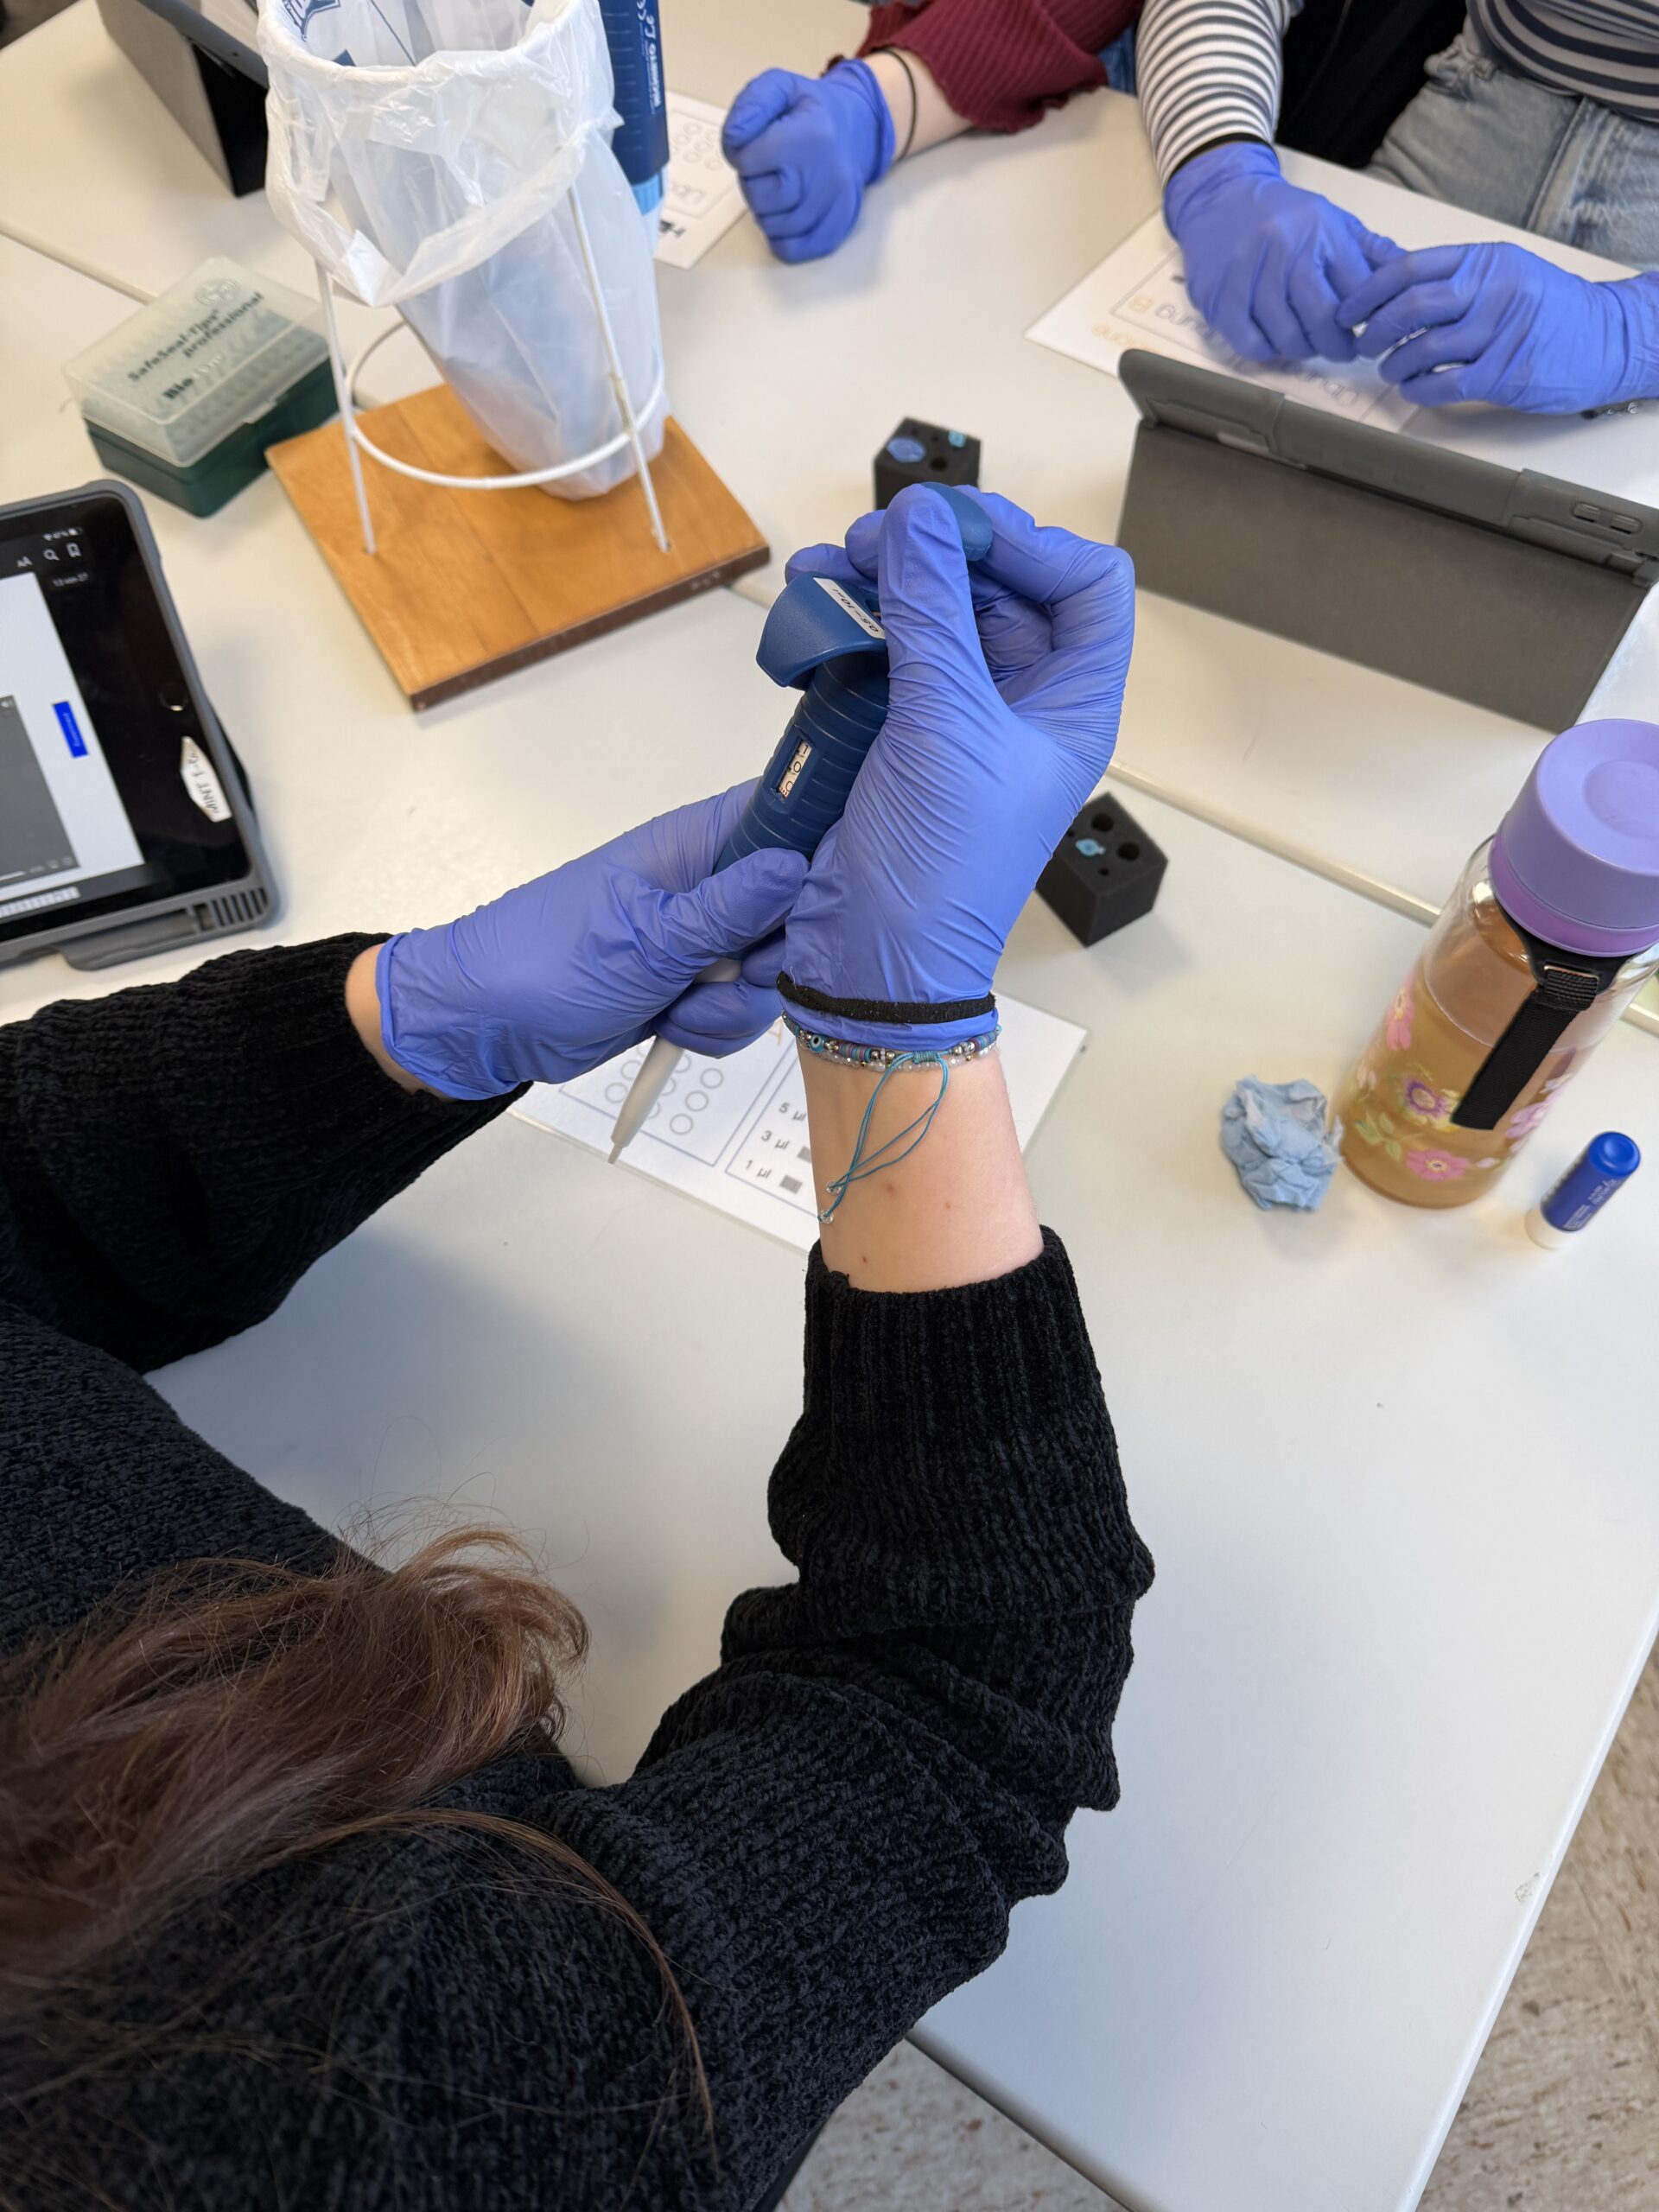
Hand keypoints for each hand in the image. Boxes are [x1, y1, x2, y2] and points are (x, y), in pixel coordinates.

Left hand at [373, 788, 806, 1098]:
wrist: (489, 1024)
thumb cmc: (546, 963)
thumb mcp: (646, 939)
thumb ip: (729, 908)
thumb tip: (797, 866)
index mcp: (698, 843)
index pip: (791, 818)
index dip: (820, 860)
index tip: (810, 912)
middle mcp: (711, 882)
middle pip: (799, 910)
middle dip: (773, 960)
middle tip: (729, 973)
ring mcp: (706, 936)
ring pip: (774, 970)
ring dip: (735, 1004)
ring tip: (678, 1006)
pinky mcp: (698, 982)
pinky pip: (743, 1007)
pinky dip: (714, 1026)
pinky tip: (672, 1024)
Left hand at [722, 60, 893, 263]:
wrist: (858, 128)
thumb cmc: (812, 111)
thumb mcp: (780, 86)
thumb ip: (750, 105)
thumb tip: (734, 141)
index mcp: (810, 135)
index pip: (747, 161)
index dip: (741, 153)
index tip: (755, 144)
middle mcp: (825, 174)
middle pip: (759, 198)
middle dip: (753, 183)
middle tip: (769, 167)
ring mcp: (833, 205)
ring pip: (772, 226)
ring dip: (765, 210)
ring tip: (780, 185)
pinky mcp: (837, 228)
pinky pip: (793, 249)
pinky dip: (780, 237)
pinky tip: (785, 214)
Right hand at [780, 486, 1135, 1045]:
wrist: (875, 958)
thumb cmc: (941, 872)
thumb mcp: (945, 727)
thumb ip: (932, 613)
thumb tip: (921, 520)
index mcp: (1071, 704)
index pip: (1086, 585)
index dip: (1033, 545)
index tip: (960, 534)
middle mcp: (1021, 702)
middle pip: (998, 583)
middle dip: (936, 550)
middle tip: (873, 540)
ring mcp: (956, 713)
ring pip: (931, 609)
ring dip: (879, 576)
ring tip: (828, 566)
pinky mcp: (896, 728)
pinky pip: (881, 648)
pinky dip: (847, 618)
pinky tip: (811, 604)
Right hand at [1164, 141, 1395, 362]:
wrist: (1221, 196)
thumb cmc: (1281, 214)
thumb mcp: (1331, 220)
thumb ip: (1369, 251)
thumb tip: (1412, 274)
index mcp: (1322, 233)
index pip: (1358, 292)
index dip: (1367, 320)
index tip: (1367, 331)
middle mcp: (1287, 251)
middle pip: (1323, 320)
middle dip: (1338, 345)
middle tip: (1341, 350)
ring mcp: (1250, 275)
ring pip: (1287, 337)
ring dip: (1302, 349)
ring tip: (1307, 343)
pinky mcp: (1220, 297)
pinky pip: (1251, 342)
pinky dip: (1267, 350)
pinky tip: (1274, 340)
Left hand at [1337, 245, 1658, 411]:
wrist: (1607, 337)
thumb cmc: (1553, 308)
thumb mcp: (1506, 273)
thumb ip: (1457, 277)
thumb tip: (1395, 285)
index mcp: (1487, 261)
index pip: (1411, 268)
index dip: (1369, 292)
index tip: (1350, 309)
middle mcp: (1492, 291)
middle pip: (1410, 307)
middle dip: (1375, 331)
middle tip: (1364, 345)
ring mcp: (1499, 332)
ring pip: (1422, 349)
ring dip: (1395, 365)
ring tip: (1391, 370)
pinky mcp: (1503, 373)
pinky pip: (1443, 384)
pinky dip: (1418, 389)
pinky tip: (1414, 389)